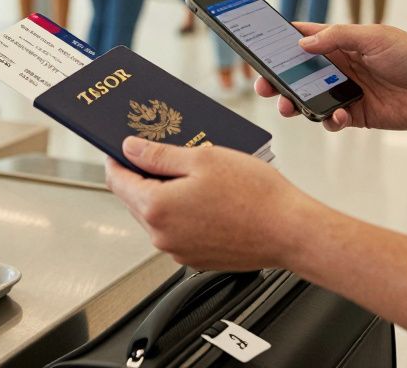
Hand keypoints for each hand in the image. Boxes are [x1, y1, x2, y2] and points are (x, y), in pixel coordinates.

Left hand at [105, 138, 320, 270]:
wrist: (290, 232)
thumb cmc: (255, 196)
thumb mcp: (202, 159)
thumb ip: (159, 155)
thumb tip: (130, 149)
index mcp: (157, 208)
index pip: (117, 181)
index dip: (117, 159)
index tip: (120, 147)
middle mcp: (162, 236)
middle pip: (136, 200)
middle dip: (145, 175)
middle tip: (166, 153)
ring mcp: (179, 251)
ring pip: (158, 216)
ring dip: (167, 194)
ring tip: (196, 174)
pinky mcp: (196, 259)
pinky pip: (178, 230)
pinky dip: (184, 212)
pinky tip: (208, 197)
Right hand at [255, 23, 406, 132]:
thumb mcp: (374, 37)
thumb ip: (337, 38)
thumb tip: (302, 44)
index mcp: (342, 43)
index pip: (304, 39)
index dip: (281, 42)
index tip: (258, 45)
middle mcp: (340, 67)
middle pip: (298, 73)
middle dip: (278, 79)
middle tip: (263, 86)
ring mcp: (346, 92)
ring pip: (309, 99)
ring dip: (295, 103)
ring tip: (288, 106)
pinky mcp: (356, 115)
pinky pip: (331, 120)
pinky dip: (329, 120)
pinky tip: (339, 116)